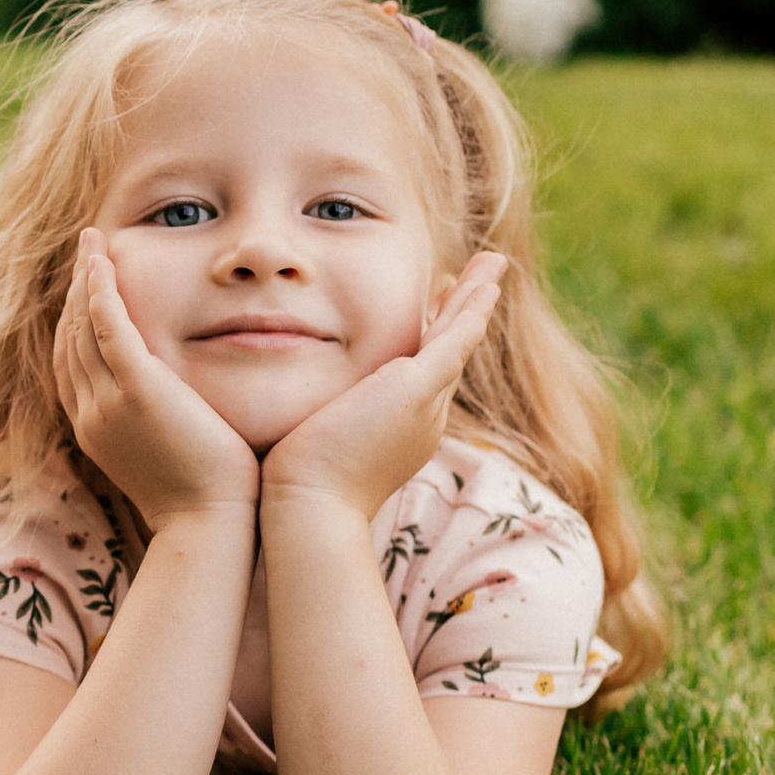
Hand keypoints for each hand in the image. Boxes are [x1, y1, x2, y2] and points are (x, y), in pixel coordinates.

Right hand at [52, 229, 261, 531]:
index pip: (73, 364)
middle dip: (74, 292)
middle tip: (85, 253)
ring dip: (84, 280)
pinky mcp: (136, 389)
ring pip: (83, 326)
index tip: (88, 290)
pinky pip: (107, 326)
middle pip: (70, 338)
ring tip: (91, 244)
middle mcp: (90, 412)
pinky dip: (100, 291)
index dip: (76, 322)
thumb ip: (166, 423)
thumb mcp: (172, 455)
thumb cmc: (208, 499)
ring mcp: (107, 401)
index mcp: (95, 429)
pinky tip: (102, 262)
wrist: (210, 526)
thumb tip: (184, 407)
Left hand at [261, 253, 505, 519]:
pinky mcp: (416, 389)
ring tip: (493, 266)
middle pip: (448, 353)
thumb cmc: (294, 488)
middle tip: (482, 280)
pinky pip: (456, 339)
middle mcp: (421, 416)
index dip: (431, 338)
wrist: (307, 508)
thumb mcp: (309, 445)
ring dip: (475, 300)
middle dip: (464, 315)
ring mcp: (424, 403)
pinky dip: (471, 310)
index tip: (434, 306)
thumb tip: (281, 415)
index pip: (419, 372)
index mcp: (398, 428)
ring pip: (458, 340)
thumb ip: (309, 424)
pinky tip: (486, 283)